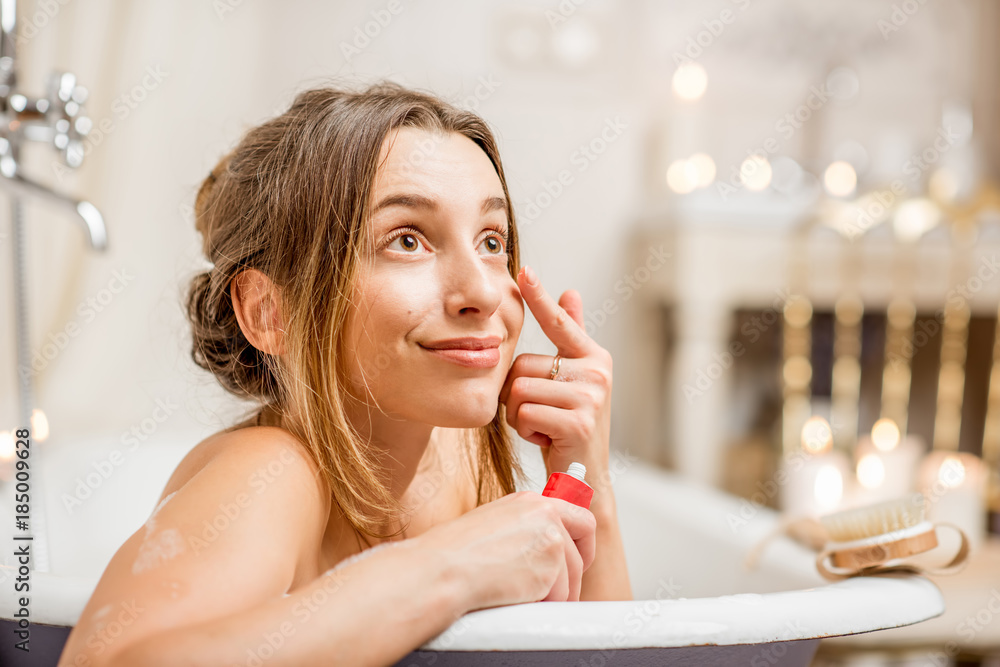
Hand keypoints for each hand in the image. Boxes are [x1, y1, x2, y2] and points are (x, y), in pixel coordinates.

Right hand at [412, 491, 596, 610]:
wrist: (443, 568)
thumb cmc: (455, 552)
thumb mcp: (495, 525)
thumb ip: (524, 530)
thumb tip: (541, 550)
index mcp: (530, 502)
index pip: (578, 516)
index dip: (583, 543)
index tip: (579, 559)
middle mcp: (545, 515)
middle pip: (581, 550)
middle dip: (573, 576)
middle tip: (560, 591)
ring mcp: (551, 540)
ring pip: (572, 577)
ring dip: (555, 595)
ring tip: (527, 599)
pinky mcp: (550, 568)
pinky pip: (559, 597)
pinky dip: (543, 606)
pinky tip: (519, 601)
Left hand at [499, 265, 612, 486]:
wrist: (584, 480)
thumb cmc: (569, 428)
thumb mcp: (570, 381)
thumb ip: (572, 338)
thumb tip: (571, 292)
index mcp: (593, 357)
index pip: (559, 323)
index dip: (540, 297)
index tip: (523, 271)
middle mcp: (597, 371)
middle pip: (522, 366)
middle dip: (518, 396)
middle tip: (542, 416)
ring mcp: (591, 396)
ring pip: (519, 390)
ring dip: (519, 416)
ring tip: (545, 428)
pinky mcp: (578, 420)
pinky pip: (524, 413)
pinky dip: (526, 432)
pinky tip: (548, 440)